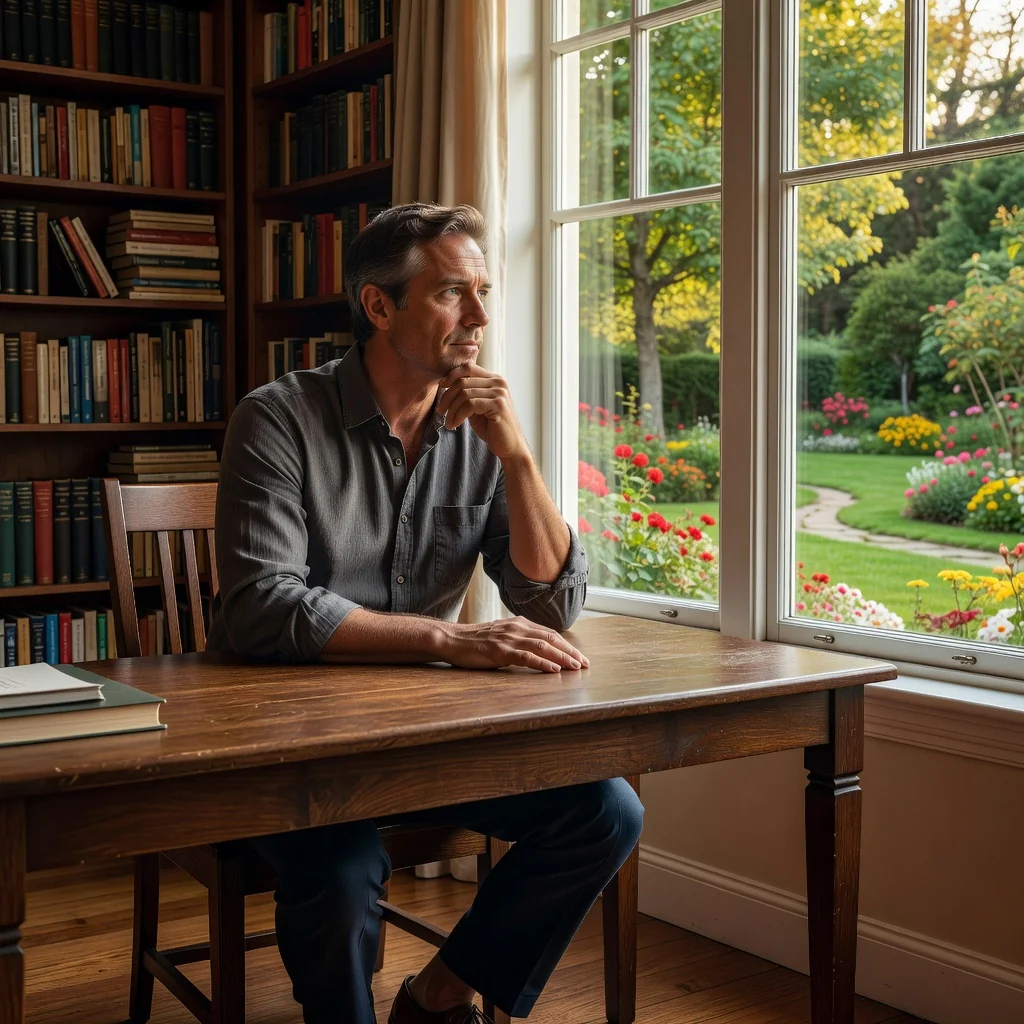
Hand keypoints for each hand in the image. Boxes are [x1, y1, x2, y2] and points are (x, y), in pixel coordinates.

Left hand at [435, 365, 526, 461]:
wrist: (510, 446)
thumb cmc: (492, 427)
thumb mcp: (477, 406)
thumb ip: (468, 393)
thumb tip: (445, 384)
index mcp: (494, 379)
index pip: (468, 368)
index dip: (451, 375)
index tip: (441, 387)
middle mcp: (498, 382)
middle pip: (463, 381)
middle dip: (447, 397)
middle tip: (440, 412)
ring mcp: (499, 393)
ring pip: (464, 394)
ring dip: (451, 410)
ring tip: (449, 423)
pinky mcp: (498, 405)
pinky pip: (470, 405)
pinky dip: (458, 416)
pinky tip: (455, 425)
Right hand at [436, 616, 589, 672]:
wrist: (451, 639)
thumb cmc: (475, 641)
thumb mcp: (501, 636)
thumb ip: (518, 639)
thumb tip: (537, 650)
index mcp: (519, 624)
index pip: (549, 634)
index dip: (566, 645)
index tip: (579, 656)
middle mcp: (517, 628)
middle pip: (551, 639)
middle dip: (570, 651)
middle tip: (585, 664)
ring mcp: (508, 639)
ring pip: (542, 647)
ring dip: (562, 657)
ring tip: (575, 667)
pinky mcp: (500, 651)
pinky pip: (526, 657)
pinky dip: (542, 663)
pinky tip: (554, 670)